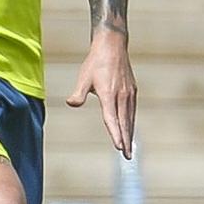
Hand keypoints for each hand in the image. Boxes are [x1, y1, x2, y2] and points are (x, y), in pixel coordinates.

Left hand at [65, 31, 136, 157]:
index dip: (116, 134)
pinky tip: (129, 129)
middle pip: (124, 123)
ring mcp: (129, 94)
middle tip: (127, 156)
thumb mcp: (83, 77)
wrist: (112, 46)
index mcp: (109, 94)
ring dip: (130, 134)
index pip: (112, 119)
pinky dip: (131, 123)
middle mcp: (121, 96)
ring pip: (130, 118)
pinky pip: (132, 111)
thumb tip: (71, 103)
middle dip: (126, 141)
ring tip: (129, 148)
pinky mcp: (132, 91)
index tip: (119, 147)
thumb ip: (78, 93)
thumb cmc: (95, 63)